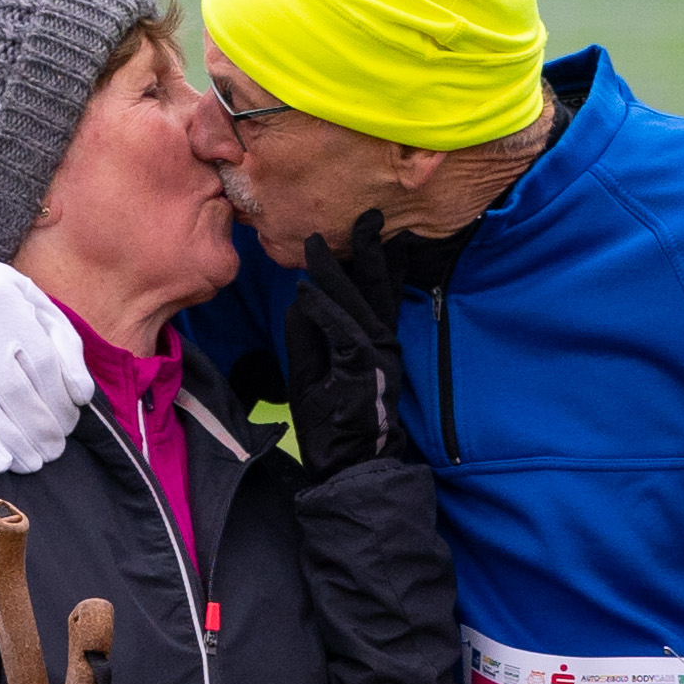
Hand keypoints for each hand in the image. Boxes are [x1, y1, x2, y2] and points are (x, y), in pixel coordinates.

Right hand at [0, 228, 87, 475]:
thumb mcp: (27, 298)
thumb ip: (62, 339)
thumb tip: (81, 395)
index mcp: (3, 301)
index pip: (44, 366)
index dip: (60, 403)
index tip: (68, 426)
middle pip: (18, 393)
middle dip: (42, 430)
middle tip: (53, 451)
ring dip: (16, 444)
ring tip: (32, 462)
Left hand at [285, 214, 406, 478]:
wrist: (350, 468)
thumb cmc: (334, 425)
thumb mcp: (312, 372)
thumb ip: (307, 335)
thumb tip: (300, 298)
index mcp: (376, 343)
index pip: (377, 293)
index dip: (372, 261)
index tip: (367, 230)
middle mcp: (383, 344)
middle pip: (378, 288)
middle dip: (371, 249)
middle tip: (369, 215)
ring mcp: (376, 358)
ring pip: (358, 303)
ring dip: (337, 270)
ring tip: (319, 241)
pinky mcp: (362, 372)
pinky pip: (342, 332)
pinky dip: (324, 310)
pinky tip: (307, 289)